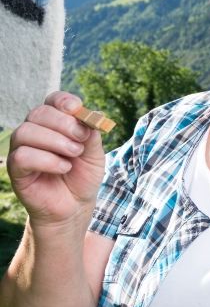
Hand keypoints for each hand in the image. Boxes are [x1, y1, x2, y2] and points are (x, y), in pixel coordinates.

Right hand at [7, 92, 105, 226]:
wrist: (75, 206)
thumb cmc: (83, 176)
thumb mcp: (95, 152)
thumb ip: (92, 132)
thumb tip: (92, 113)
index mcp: (55, 123)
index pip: (52, 100)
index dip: (63, 101)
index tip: (77, 108)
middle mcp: (35, 132)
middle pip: (38, 113)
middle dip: (63, 123)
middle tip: (81, 138)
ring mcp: (23, 150)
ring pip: (26, 131)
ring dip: (55, 141)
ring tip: (74, 154)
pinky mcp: (16, 170)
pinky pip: (22, 156)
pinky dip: (47, 160)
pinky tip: (63, 167)